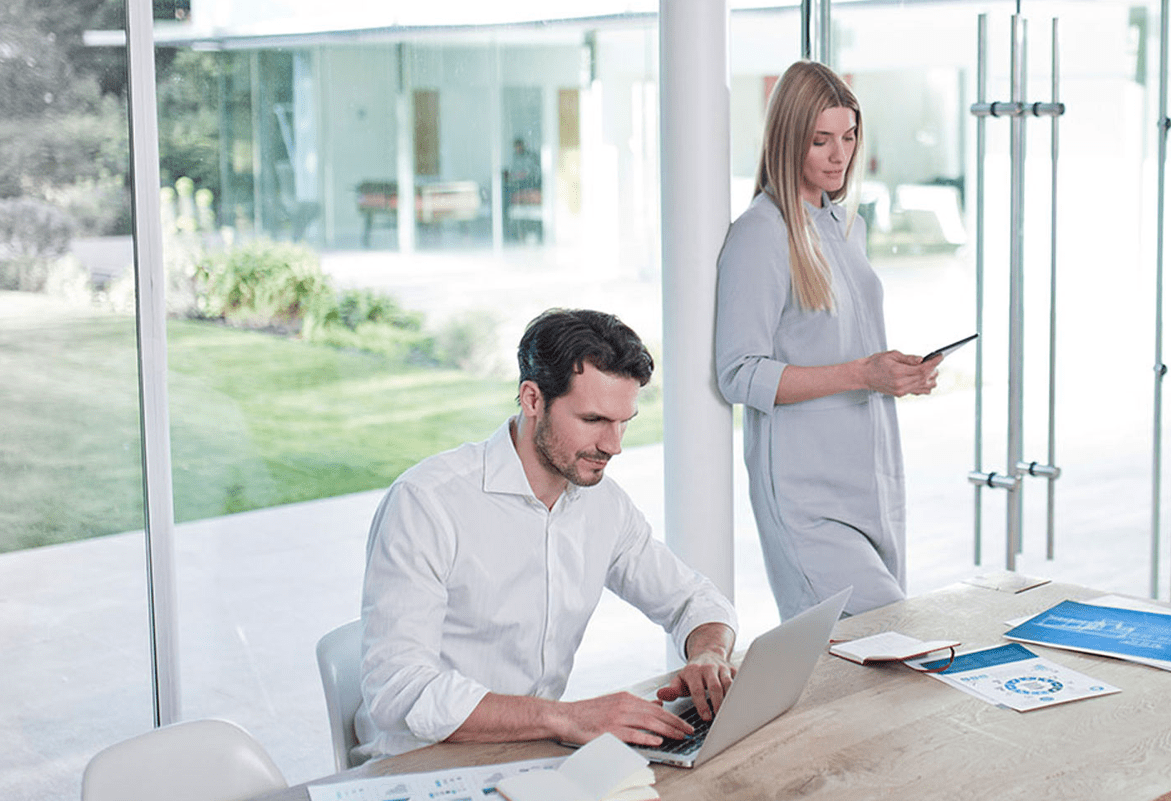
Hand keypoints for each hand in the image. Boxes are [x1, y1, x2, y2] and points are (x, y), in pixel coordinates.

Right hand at [558, 691, 693, 746]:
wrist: (567, 716)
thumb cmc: (590, 713)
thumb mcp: (616, 702)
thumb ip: (638, 704)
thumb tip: (659, 704)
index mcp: (627, 698)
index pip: (656, 707)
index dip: (673, 716)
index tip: (685, 724)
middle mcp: (624, 705)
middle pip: (656, 714)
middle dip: (675, 723)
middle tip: (689, 730)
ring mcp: (617, 717)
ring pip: (648, 723)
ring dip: (667, 730)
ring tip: (679, 736)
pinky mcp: (609, 730)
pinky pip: (632, 734)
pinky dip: (646, 737)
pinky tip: (658, 740)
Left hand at [656, 651, 736, 720]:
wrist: (707, 653)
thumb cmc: (693, 672)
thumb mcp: (679, 679)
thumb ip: (671, 690)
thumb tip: (660, 695)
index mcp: (693, 671)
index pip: (697, 689)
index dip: (702, 704)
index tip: (706, 717)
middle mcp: (708, 668)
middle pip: (715, 687)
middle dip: (717, 703)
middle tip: (719, 718)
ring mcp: (722, 668)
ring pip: (729, 683)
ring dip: (730, 699)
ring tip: (730, 714)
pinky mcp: (733, 669)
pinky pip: (739, 681)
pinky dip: (740, 692)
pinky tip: (739, 704)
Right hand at [861, 350, 937, 396]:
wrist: (863, 375)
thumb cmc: (875, 363)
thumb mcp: (891, 355)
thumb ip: (908, 358)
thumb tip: (921, 359)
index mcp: (898, 372)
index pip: (921, 369)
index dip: (933, 363)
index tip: (940, 357)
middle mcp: (900, 383)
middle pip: (924, 377)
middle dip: (932, 369)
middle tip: (936, 362)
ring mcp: (900, 390)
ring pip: (923, 386)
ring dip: (930, 379)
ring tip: (931, 371)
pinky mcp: (900, 394)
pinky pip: (917, 391)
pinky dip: (924, 386)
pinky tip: (925, 380)